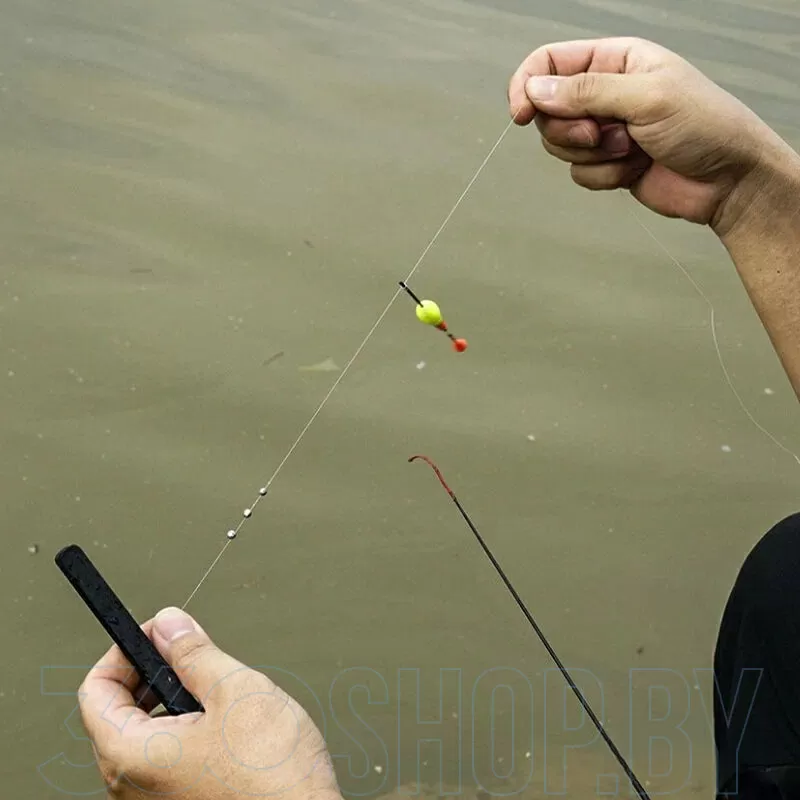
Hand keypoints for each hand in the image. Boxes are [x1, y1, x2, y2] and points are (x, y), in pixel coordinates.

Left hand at [78, 607, 341, 799]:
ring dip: (174, 700)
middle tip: (191, 653)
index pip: (95, 689)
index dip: (125, 651)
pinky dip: (187, 728)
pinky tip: (226, 723)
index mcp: (131, 756)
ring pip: (146, 734)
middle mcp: (132, 786)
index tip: (158, 633)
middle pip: (118, 711)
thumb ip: (194, 652)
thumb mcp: (236, 690)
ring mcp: (155, 799)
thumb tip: (169, 624)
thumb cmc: (272, 777)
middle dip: (154, 673)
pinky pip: (166, 758)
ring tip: (217, 689)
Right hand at [507, 37, 793, 235]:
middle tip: (601, 134)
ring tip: (630, 149)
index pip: (551, 63)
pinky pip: (580, 173)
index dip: (528, 85)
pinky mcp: (608, 163)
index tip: (521, 113)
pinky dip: (605, 176)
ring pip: (561, 146)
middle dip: (570, 130)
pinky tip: (636, 168)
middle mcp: (606, 92)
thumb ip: (588, 92)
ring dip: (593, 155)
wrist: (728, 180)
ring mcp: (606, 130)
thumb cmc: (706, 126)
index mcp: (616, 60)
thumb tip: (538, 90)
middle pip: (549, 110)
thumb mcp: (646, 97)